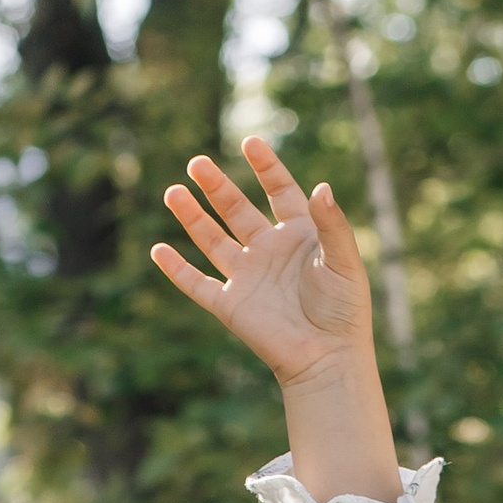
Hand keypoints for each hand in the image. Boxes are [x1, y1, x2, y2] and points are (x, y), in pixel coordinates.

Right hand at [152, 134, 374, 385]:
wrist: (328, 359)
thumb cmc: (343, 311)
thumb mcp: (344, 262)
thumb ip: (333, 225)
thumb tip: (321, 187)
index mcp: (299, 235)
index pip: (279, 191)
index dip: (266, 167)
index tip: (251, 142)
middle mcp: (269, 251)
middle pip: (236, 210)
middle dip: (216, 187)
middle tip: (196, 162)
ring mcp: (248, 277)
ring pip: (212, 240)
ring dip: (192, 217)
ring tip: (173, 192)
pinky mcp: (231, 306)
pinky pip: (197, 284)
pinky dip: (177, 269)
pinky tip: (158, 250)